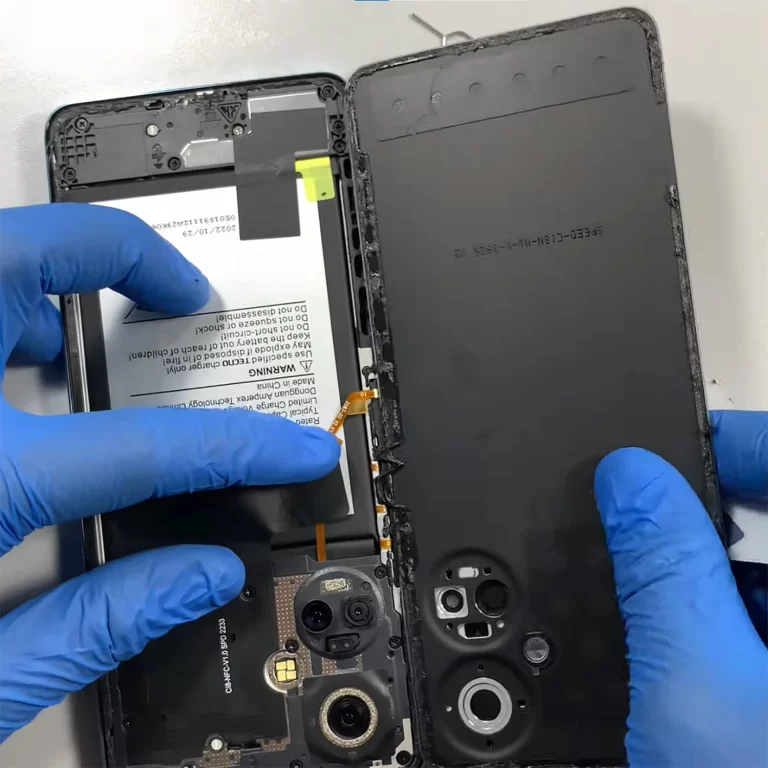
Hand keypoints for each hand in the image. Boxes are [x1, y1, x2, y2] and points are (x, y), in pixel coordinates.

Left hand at [0, 204, 339, 740]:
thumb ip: (95, 624)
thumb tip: (201, 574)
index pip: (148, 447)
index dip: (242, 446)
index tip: (294, 445)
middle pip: (20, 257)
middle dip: (122, 255)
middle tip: (183, 295)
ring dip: (39, 282)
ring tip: (84, 333)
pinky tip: (1, 367)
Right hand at [595, 410, 767, 767]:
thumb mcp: (699, 688)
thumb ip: (662, 566)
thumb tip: (628, 478)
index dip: (740, 447)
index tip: (671, 448)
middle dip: (717, 532)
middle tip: (652, 550)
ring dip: (725, 591)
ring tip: (680, 637)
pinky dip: (743, 633)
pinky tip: (705, 668)